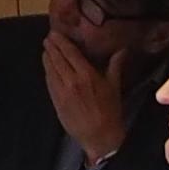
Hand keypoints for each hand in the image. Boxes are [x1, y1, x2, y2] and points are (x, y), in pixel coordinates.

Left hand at [40, 25, 131, 160]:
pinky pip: (49, 81)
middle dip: (51, 46)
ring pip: (50, 69)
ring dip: (47, 57)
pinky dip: (47, 71)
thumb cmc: (110, 111)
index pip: (69, 53)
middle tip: (48, 37)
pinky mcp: (56, 100)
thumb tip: (122, 50)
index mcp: (87, 75)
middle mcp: (71, 80)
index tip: (55, 33)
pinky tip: (47, 66)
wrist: (99, 136)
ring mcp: (61, 91)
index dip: (61, 41)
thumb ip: (115, 66)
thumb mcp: (114, 86)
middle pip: (57, 58)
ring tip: (46, 49)